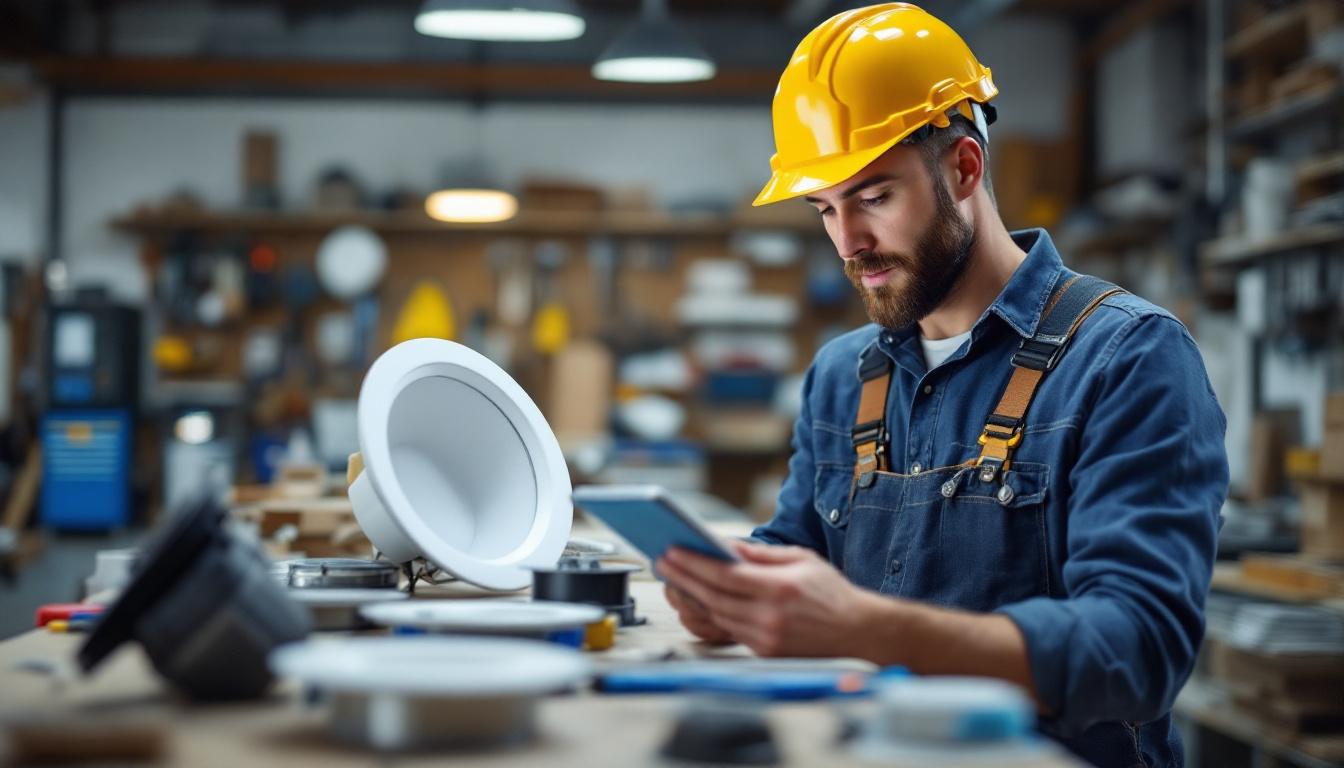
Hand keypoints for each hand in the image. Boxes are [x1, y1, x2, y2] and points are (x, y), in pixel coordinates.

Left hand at [656, 540, 873, 657]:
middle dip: (683, 578)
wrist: (858, 634)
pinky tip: (698, 599)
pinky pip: (729, 630)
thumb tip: (726, 546)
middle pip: (713, 596)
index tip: (672, 550)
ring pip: (717, 615)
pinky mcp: (764, 652)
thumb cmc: (832, 594)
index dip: (693, 563)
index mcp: (779, 588)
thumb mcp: (801, 559)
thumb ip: (761, 554)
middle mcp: (770, 616)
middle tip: (662, 562)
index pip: (724, 575)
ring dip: (691, 596)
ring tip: (674, 579)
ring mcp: (766, 638)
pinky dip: (710, 613)